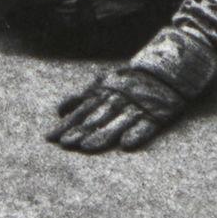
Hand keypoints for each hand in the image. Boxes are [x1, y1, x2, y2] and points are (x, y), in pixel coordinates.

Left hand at [49, 66, 185, 152]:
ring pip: (118, 122)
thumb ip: (82, 97)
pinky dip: (137, 134)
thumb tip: (60, 110)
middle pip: (97, 118)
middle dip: (81, 131)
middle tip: (66, 144)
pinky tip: (127, 145)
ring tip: (88, 147)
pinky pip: (147, 125)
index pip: (81, 111)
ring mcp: (138, 106)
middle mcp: (118, 99)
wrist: (165, 70)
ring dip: (103, 135)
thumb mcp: (103, 83)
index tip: (51, 138)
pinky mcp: (157, 114)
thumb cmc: (129, 81)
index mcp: (104, 92)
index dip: (66, 124)